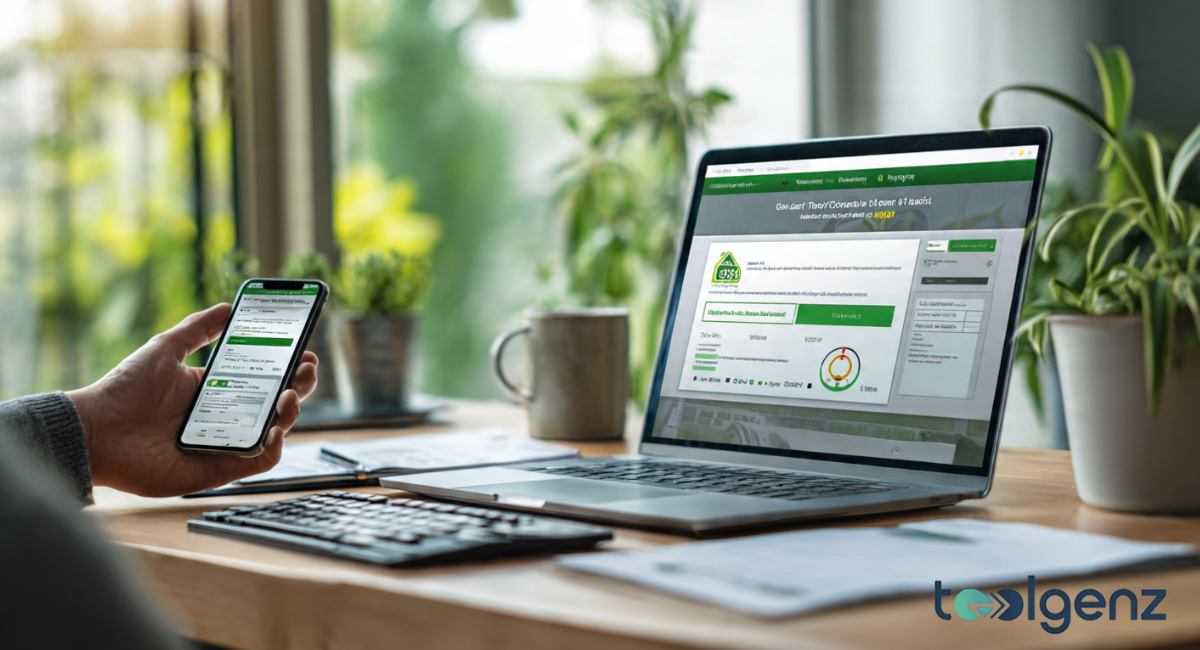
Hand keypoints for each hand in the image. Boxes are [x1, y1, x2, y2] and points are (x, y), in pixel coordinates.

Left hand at [67, 304, 318, 496]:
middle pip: (276, 404)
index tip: (304, 351)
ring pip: (274, 432)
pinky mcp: (218, 469)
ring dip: (291, 414)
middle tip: (306, 370)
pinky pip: (259, 463)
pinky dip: (273, 447)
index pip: (264, 379)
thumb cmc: (124, 391)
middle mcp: (226, 418)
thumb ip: (198, 328)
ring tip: (289, 395)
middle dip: (300, 386)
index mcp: (217, 391)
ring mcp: (225, 445)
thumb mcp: (165, 348)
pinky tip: (272, 429)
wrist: (96, 430)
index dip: (289, 367)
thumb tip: (228, 306)